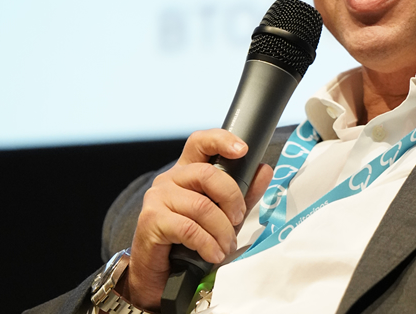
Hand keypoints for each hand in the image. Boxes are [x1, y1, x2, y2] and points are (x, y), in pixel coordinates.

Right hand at [124, 129, 272, 310]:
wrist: (159, 274)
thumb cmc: (190, 241)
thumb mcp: (222, 214)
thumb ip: (243, 193)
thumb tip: (264, 170)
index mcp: (187, 171)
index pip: (200, 142)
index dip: (221, 140)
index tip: (243, 150)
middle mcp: (169, 179)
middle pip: (207, 174)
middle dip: (231, 198)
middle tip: (239, 219)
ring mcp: (157, 198)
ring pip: (201, 206)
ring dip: (222, 230)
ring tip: (226, 246)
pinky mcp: (151, 220)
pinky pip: (189, 228)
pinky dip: (208, 244)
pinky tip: (214, 254)